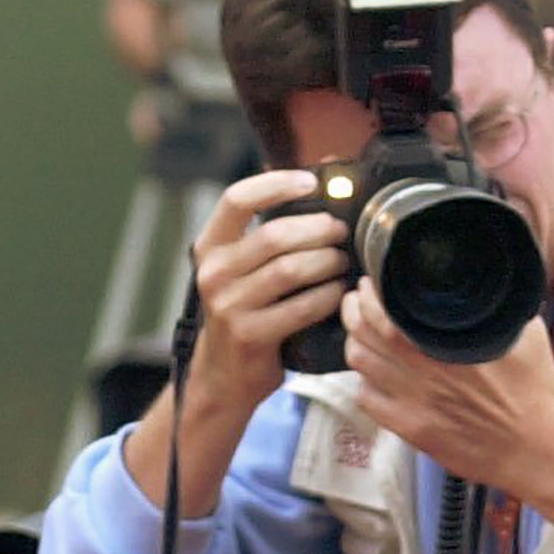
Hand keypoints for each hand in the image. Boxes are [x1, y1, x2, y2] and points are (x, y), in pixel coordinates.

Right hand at [185, 168, 352, 413]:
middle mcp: (213, 273)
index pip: (237, 199)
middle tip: (341, 231)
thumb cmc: (244, 313)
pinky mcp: (250, 335)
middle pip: (274, 235)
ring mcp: (228, 306)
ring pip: (291, 269)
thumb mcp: (242, 270)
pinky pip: (301, 307)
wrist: (224, 376)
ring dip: (327, 262)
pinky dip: (327, 297)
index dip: (276, 184)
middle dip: (318, 229)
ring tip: (343, 262)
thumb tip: (320, 177)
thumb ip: (269, 230)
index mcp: (210, 247)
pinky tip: (339, 293)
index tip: (311, 182)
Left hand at [341, 279, 553, 520]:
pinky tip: (376, 377)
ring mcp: (413, 402)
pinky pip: (368, 400)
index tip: (372, 284)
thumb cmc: (537, 395)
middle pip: (362, 333)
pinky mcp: (412, 430)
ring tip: (361, 335)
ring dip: (355, 344)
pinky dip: (364, 383)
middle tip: (358, 303)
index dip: (369, 294)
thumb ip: (498, 309)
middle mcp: (423, 370)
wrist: (538, 450)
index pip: (385, 311)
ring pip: (360, 364)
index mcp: (446, 343)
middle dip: (353, 311)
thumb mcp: (527, 335)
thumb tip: (487, 289)